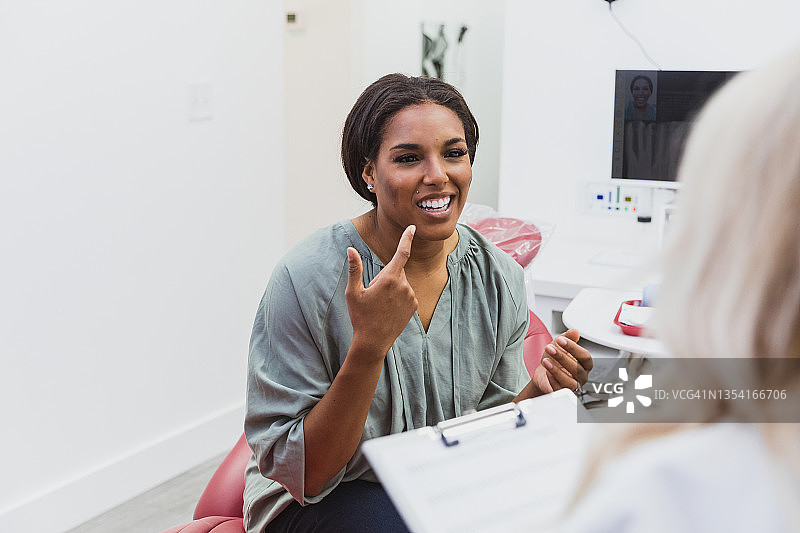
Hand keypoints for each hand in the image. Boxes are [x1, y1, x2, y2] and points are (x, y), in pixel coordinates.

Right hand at [345, 225, 418, 356]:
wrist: (374, 341)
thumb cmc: (361, 316)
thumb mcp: (353, 292)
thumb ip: (354, 269)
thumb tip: (350, 250)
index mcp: (389, 278)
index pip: (402, 252)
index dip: (407, 238)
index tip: (413, 227)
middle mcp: (404, 285)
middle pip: (395, 271)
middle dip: (384, 277)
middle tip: (373, 295)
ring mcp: (411, 296)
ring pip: (400, 283)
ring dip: (391, 288)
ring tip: (380, 305)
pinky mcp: (414, 305)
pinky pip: (406, 293)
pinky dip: (398, 297)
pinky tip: (388, 310)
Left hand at [533, 329, 592, 394]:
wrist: (543, 374)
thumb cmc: (555, 360)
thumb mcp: (559, 346)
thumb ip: (568, 338)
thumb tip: (574, 332)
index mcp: (585, 364)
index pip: (584, 356)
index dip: (573, 348)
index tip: (560, 340)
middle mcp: (582, 376)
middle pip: (577, 369)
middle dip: (562, 357)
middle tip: (549, 348)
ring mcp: (574, 387)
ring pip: (570, 382)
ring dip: (556, 370)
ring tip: (546, 361)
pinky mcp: (563, 393)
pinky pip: (561, 390)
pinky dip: (553, 381)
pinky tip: (547, 373)